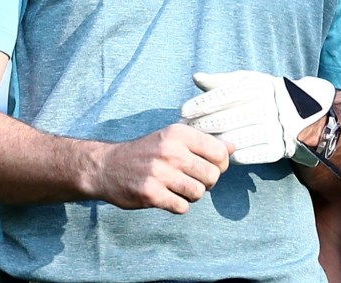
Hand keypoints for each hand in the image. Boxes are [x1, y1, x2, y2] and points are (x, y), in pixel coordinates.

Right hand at [96, 123, 231, 213]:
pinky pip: (182, 207)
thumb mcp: (172, 138)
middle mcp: (170, 151)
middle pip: (212, 175)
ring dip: (192, 195)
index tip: (212, 166)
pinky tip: (168, 197)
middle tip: (193, 180)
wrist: (107, 167)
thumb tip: (233, 147)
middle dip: (207, 182)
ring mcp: (160, 173)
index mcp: (179, 133)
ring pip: (199, 193)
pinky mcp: (151, 194)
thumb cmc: (146, 152)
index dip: (221, 164)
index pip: (219, 152)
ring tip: (179, 188)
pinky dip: (179, 205)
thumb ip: (202, 142)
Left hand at [180, 71, 334, 164]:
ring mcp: (275, 129)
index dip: (202, 104)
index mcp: (260, 87)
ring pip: (236, 138)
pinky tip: (217, 154)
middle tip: (184, 130)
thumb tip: (196, 78)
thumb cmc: (267, 94)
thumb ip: (222, 81)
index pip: (225, 96)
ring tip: (195, 144)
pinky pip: (248, 155)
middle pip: (228, 118)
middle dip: (202, 125)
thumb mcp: (249, 82)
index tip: (184, 111)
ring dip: (212, 142)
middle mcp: (269, 106)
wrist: (304, 113)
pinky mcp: (278, 148)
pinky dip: (230, 154)